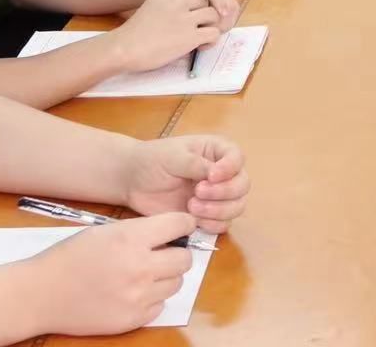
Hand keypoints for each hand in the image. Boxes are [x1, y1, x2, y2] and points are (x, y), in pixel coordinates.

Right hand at [20, 212, 194, 336]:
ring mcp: (137, 297)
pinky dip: (152, 299)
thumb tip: (174, 233)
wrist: (40, 294)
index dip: (184, 224)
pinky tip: (132, 293)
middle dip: (177, 253)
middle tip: (162, 254)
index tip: (181, 227)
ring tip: (143, 274)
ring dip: (166, 277)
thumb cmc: (70, 257)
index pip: (180, 225)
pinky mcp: (132, 319)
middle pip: (185, 259)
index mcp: (131, 239)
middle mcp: (139, 268)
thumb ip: (141, 232)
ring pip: (176, 284)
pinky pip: (160, 306)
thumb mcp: (106, 232)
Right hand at [109, 0, 223, 73]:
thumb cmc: (132, 35)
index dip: (195, 7)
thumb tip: (188, 18)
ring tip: (202, 37)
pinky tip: (201, 46)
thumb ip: (169, 9)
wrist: (122, 49)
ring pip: (214, 14)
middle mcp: (178, 2)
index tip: (190, 20)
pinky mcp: (190, 36)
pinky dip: (212, 40)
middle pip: (206, 1)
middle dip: (207, 14)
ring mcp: (185, 18)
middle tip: (202, 28)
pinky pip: (214, 33)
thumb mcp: (151, 9)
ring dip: (212, 25)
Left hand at [122, 135, 249, 233]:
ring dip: (218, 210)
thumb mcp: (173, 156)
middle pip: (242, 185)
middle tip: (197, 193)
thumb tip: (214, 174)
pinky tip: (194, 220)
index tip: (210, 176)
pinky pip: (223, 224)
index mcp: (217, 152)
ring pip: (237, 206)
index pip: (237, 158)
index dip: (230, 169)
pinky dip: (213, 224)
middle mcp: (223, 174)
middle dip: (223, 192)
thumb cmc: (153, 160)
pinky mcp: (207, 216)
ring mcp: (216, 196)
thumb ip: (195, 164)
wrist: (133, 181)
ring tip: (191, 207)